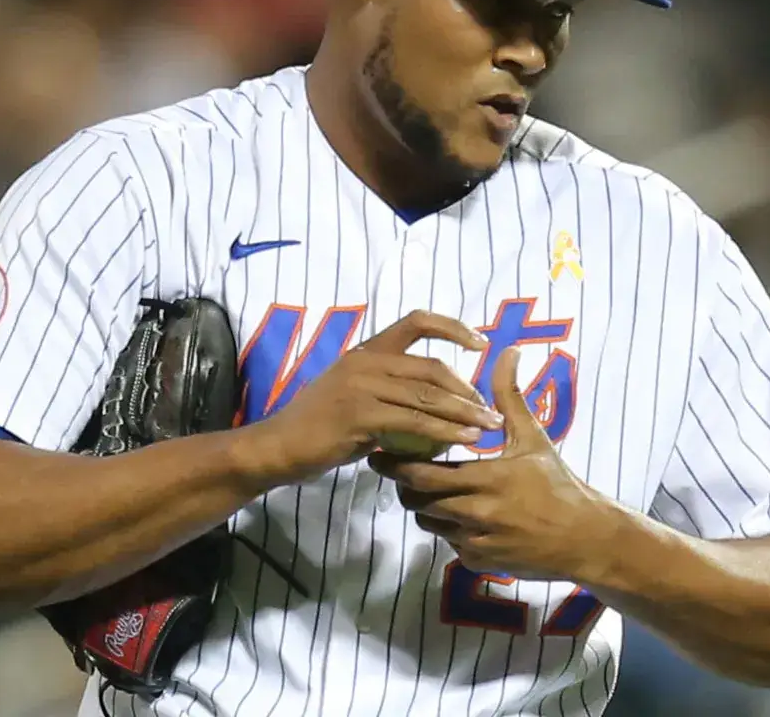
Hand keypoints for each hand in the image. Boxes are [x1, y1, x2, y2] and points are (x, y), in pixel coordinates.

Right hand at [255, 311, 502, 481]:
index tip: (481, 344)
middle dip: (468, 388)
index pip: (416, 321)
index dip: (453, 327)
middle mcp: (366, 361)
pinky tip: (464, 441)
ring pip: (427, 395)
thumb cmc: (318, 428)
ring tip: (489, 427)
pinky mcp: (359, 413)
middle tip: (492, 410)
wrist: (277, 447)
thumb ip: (392, 396)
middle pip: (431, 367)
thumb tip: (435, 409)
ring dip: (464, 412)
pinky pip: (413, 420)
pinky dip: (444, 431)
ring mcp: (361, 385)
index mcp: (366, 352)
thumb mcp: (356, 401)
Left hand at [368, 347, 618, 581]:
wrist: (585, 539)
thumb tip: (507, 351)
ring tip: (423, 486)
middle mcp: (478, 514)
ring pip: (429, 522)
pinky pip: (447, 542)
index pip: (424, 474)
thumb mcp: (534, 438)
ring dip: (422, 505)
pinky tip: (455, 510)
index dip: (398, 465)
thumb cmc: (557, 484)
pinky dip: (445, 526)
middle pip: (418, 500)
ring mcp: (477, 542)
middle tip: (392, 467)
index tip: (381, 452)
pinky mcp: (479, 562)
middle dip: (401, 484)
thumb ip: (510, 396)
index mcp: (488, 479)